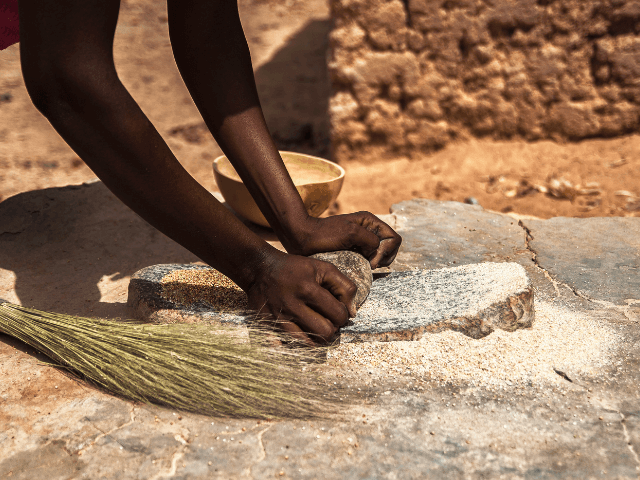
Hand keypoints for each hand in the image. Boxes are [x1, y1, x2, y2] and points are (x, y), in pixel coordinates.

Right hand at [246, 250, 357, 344]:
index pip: (338, 315)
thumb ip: (344, 287)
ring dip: (315, 340)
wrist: (260, 269)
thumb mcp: (324, 268)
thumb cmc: (296, 269)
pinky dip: (292, 347)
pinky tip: (298, 337)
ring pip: (306, 344)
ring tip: (315, 330)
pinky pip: (282, 347)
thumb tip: (352, 313)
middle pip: (324, 333)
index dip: (343, 316)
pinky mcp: (265, 325)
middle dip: (332, 330)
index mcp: (308, 289)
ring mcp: (277, 317)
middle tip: (327, 322)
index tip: (337, 312)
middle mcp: (292, 305)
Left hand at [285, 212, 401, 268]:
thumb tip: (376, 251)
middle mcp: (368, 229)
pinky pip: (371, 259)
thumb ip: (370, 240)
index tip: (371, 261)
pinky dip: (369, 265)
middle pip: (391, 247)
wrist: (302, 239)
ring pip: (382, 254)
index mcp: (370, 221)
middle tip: (369, 265)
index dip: (387, 251)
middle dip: (384, 258)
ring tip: (365, 266)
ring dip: (377, 262)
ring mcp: (362, 240)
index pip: (394, 238)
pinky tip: (360, 267)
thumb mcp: (350, 233)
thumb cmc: (323, 235)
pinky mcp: (355, 250)